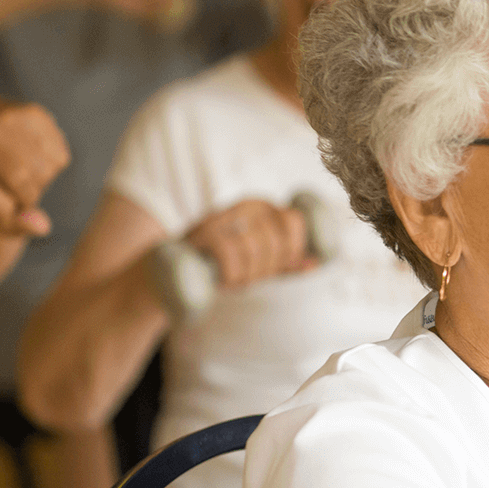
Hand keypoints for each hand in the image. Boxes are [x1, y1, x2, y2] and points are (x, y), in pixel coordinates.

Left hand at [0, 98, 69, 236]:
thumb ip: (13, 223)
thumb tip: (44, 227)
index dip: (3, 210)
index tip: (8, 211)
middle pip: (19, 178)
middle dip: (27, 195)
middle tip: (21, 193)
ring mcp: (7, 118)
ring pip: (44, 168)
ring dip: (43, 180)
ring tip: (28, 175)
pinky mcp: (34, 113)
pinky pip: (59, 156)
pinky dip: (54, 166)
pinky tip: (39, 160)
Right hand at [183, 199, 314, 289]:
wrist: (173, 267)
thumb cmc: (223, 264)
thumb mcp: (258, 262)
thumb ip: (285, 262)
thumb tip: (315, 263)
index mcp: (264, 208)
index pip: (294, 221)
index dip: (292, 249)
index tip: (280, 267)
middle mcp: (245, 206)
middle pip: (275, 240)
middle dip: (267, 268)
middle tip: (251, 279)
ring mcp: (223, 216)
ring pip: (253, 246)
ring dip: (248, 274)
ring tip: (236, 281)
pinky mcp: (203, 232)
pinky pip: (229, 252)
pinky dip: (231, 273)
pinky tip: (225, 280)